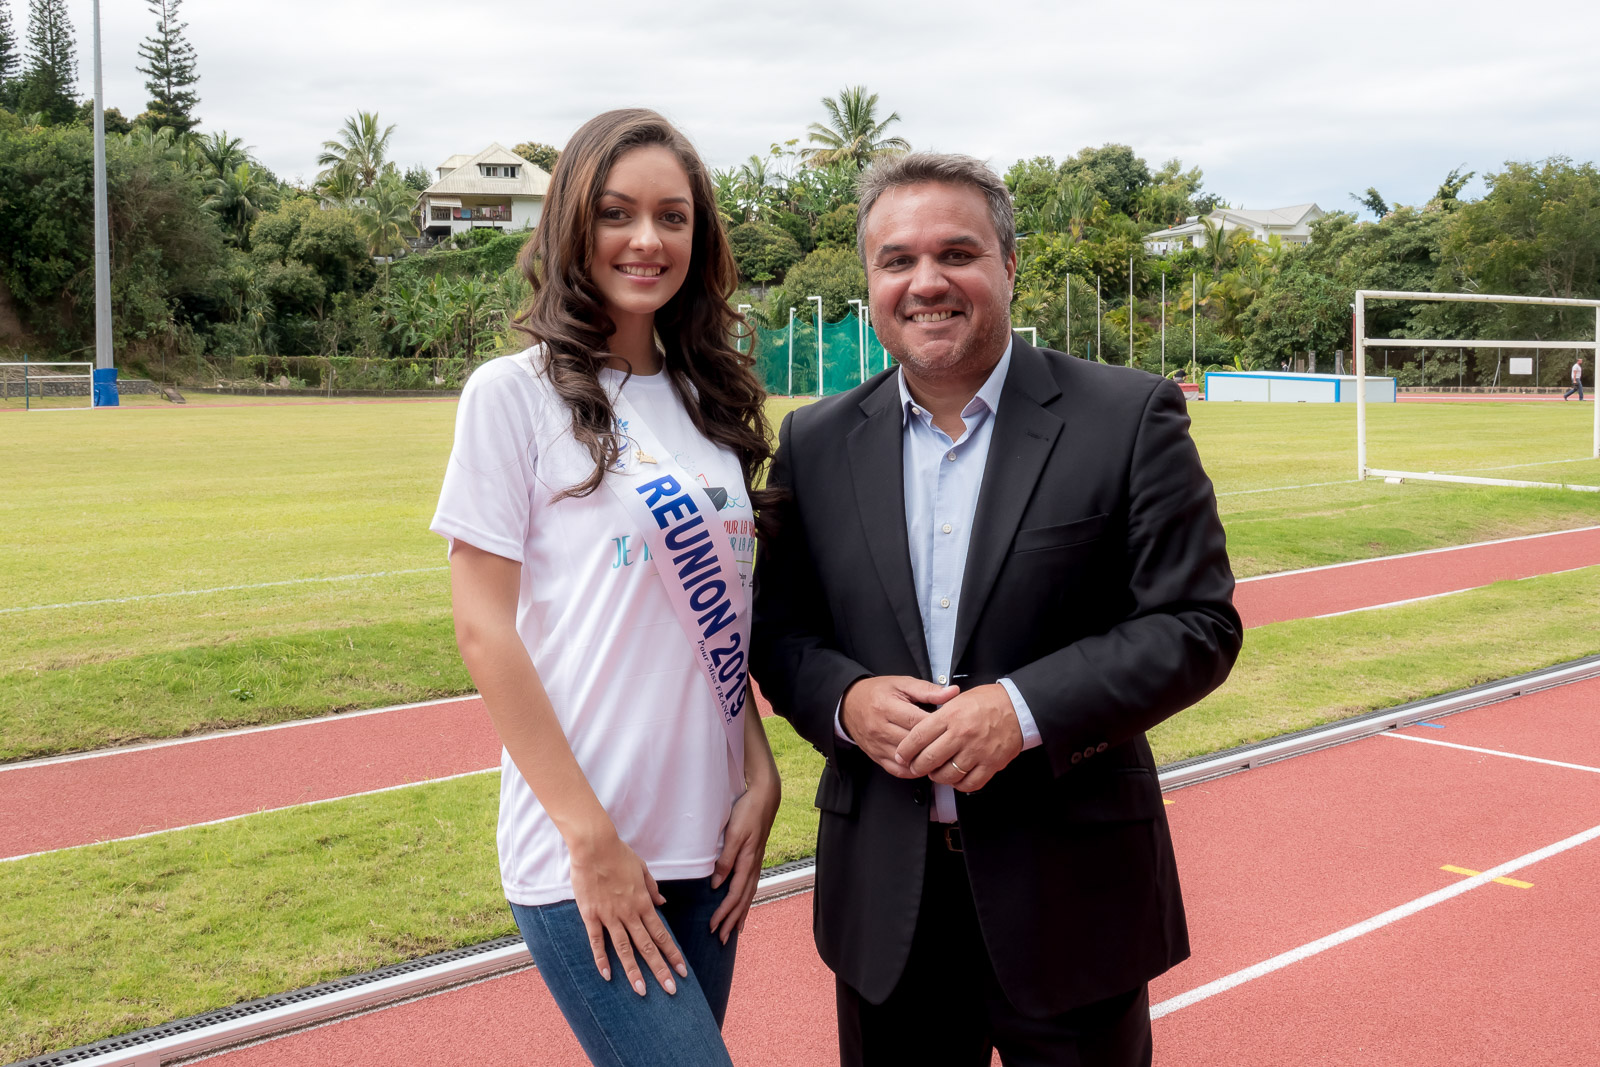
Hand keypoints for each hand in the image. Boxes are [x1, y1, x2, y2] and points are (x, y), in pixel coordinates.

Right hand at [568, 829, 687, 995]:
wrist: (594, 846)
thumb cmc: (619, 854)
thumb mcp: (642, 869)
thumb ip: (652, 888)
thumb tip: (662, 903)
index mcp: (643, 902)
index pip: (661, 934)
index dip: (673, 954)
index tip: (682, 971)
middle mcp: (629, 913)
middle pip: (647, 947)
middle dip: (660, 970)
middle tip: (670, 990)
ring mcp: (609, 916)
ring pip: (624, 949)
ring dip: (634, 972)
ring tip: (642, 991)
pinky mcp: (591, 915)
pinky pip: (597, 941)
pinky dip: (601, 959)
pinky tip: (607, 975)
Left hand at [708, 776, 780, 942]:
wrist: (765, 797)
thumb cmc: (748, 812)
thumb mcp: (733, 834)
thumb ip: (726, 859)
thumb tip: (717, 885)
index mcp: (747, 863)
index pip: (734, 896)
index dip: (723, 913)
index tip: (712, 927)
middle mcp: (753, 867)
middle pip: (742, 901)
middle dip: (731, 921)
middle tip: (720, 939)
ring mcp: (756, 863)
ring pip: (748, 896)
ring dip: (740, 914)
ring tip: (733, 931)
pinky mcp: (755, 858)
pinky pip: (750, 886)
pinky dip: (746, 900)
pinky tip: (742, 905)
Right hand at [841, 675, 958, 777]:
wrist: (849, 704)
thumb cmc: (877, 692)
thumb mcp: (901, 684)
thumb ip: (927, 690)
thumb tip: (952, 693)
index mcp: (886, 706)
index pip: (916, 721)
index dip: (936, 725)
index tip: (951, 724)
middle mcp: (879, 728)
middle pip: (912, 742)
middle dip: (933, 743)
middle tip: (950, 741)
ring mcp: (877, 744)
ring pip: (906, 759)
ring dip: (924, 759)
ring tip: (940, 754)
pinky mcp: (875, 756)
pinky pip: (897, 770)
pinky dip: (913, 770)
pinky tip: (924, 764)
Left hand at [894, 684, 1023, 791]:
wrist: (1018, 707)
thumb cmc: (988, 702)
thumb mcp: (958, 699)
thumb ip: (938, 716)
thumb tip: (918, 732)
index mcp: (951, 715)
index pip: (919, 736)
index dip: (905, 750)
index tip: (901, 755)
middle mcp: (962, 734)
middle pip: (929, 759)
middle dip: (917, 767)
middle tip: (915, 767)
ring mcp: (977, 751)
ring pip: (947, 775)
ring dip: (937, 777)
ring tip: (936, 772)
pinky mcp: (991, 764)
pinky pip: (969, 783)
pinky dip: (959, 785)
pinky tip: (956, 778)